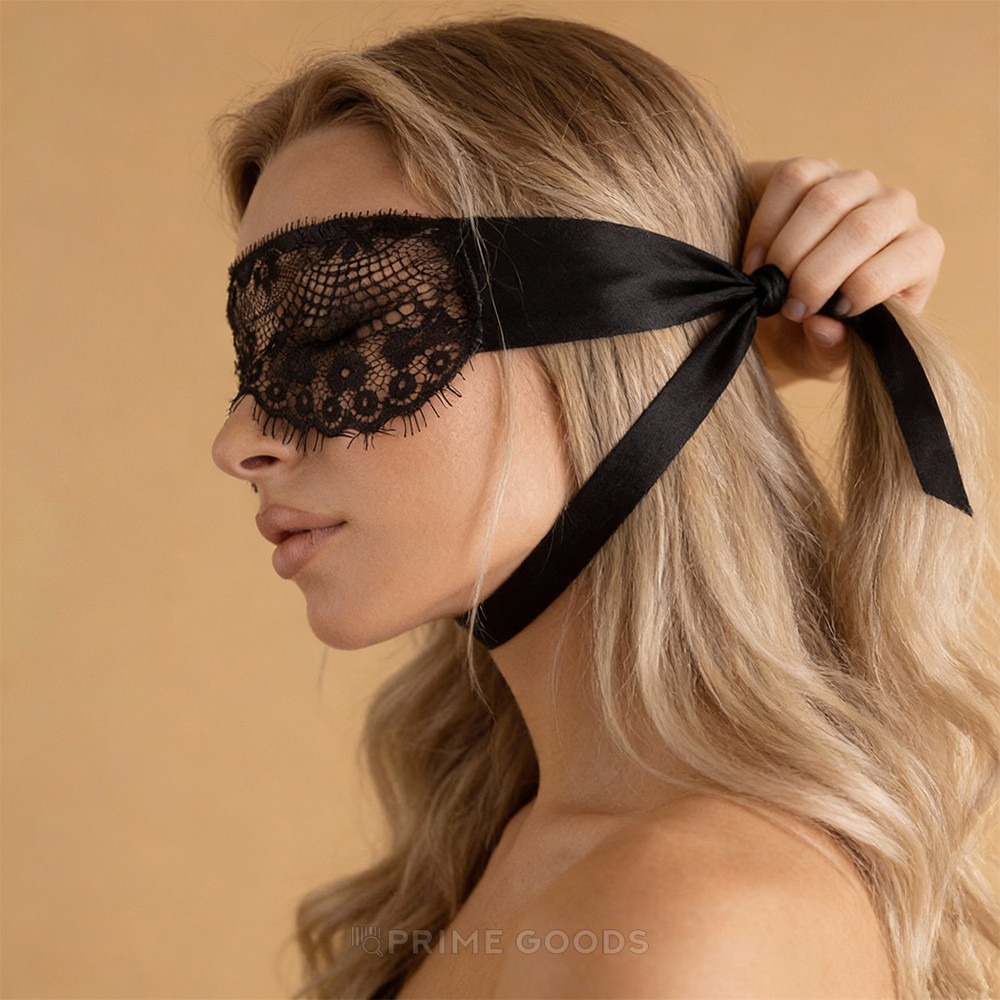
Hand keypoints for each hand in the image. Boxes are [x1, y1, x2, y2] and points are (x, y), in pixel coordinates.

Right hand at [744, 158, 943, 387]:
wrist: (781, 306)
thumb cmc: (815, 334)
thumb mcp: (826, 357)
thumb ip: (832, 350)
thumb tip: (823, 326)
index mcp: (919, 255)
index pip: (907, 257)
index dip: (856, 290)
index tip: (813, 317)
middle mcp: (898, 210)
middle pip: (862, 228)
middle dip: (814, 275)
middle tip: (785, 307)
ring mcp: (857, 184)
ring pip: (826, 200)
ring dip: (786, 251)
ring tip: (766, 284)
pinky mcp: (817, 169)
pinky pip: (793, 179)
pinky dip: (766, 224)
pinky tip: (755, 260)